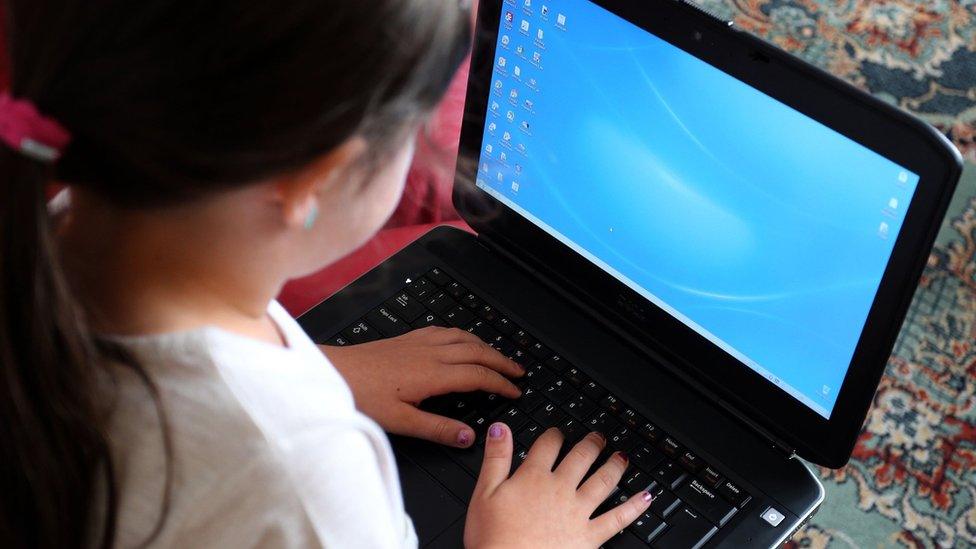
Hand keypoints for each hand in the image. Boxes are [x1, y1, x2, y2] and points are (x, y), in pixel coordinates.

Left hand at [321, 327, 523, 447]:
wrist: (333, 371)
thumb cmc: (361, 395)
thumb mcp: (400, 421)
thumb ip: (437, 429)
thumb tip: (468, 437)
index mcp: (432, 374)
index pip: (478, 375)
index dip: (500, 383)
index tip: (514, 391)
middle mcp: (430, 353)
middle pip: (478, 351)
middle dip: (502, 361)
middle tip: (519, 370)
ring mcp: (419, 342)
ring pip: (463, 337)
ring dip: (485, 345)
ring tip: (498, 355)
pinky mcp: (407, 338)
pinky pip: (445, 331)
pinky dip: (463, 335)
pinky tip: (461, 339)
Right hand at [465, 425, 652, 548]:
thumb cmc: (493, 538)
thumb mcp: (484, 493)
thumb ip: (496, 458)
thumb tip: (501, 428)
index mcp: (533, 477)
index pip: (548, 445)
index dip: (554, 434)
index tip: (558, 432)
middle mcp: (560, 489)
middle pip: (581, 457)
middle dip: (591, 444)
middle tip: (599, 437)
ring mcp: (577, 512)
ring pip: (603, 481)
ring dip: (615, 466)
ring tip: (622, 457)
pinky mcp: (589, 536)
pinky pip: (618, 518)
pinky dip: (634, 507)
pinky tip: (646, 497)